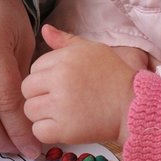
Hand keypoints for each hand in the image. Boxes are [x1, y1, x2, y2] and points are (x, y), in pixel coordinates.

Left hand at [22, 24, 137, 145]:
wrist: (133, 105)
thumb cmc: (114, 76)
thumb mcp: (92, 50)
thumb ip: (65, 41)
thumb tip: (44, 29)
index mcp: (65, 58)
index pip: (34, 68)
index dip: (44, 77)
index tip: (59, 84)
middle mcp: (60, 79)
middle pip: (27, 89)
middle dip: (39, 95)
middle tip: (57, 100)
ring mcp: (60, 105)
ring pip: (29, 110)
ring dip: (41, 114)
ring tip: (61, 113)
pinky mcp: (64, 129)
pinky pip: (38, 131)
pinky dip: (47, 131)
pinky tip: (62, 126)